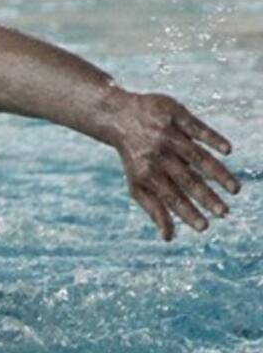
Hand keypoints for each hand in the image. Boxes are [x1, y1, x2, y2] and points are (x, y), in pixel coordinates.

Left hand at [111, 91, 239, 239]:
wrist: (118, 117)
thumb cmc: (134, 157)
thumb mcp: (137, 184)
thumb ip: (154, 208)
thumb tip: (168, 238)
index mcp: (147, 173)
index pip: (171, 197)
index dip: (187, 212)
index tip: (205, 227)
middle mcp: (158, 155)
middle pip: (186, 179)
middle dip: (205, 197)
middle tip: (224, 213)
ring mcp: (167, 135)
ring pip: (196, 156)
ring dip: (216, 173)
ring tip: (235, 190)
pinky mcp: (175, 114)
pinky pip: (197, 128)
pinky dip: (212, 138)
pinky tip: (228, 151)